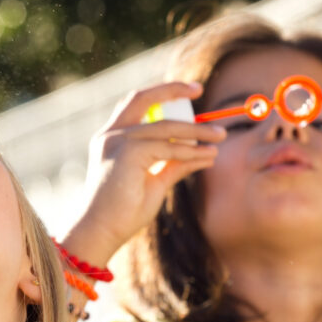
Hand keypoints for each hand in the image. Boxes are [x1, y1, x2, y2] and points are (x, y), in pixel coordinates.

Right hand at [61, 81, 225, 266]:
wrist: (101, 233)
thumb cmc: (122, 213)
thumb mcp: (155, 183)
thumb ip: (174, 164)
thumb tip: (204, 152)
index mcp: (112, 139)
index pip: (136, 105)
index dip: (162, 94)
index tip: (190, 92)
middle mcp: (111, 136)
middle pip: (142, 99)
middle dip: (171, 89)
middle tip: (198, 88)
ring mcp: (116, 142)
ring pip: (164, 127)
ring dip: (196, 130)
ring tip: (219, 135)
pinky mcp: (127, 154)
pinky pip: (168, 147)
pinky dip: (191, 151)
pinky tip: (208, 155)